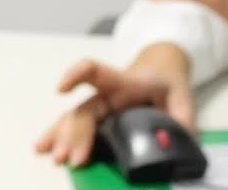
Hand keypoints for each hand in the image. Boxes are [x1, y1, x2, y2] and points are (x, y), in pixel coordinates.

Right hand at [35, 43, 194, 167]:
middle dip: (76, 134)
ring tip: (53, 155)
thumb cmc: (167, 84)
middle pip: (85, 110)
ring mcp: (99, 105)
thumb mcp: (183, 98)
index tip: (62, 88)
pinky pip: (74, 125)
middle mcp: (106, 94)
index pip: (98, 72)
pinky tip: (43, 147)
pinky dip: (58, 136)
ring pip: (74, 118)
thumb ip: (183, 120)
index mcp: (126, 83)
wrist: (160, 70)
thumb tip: (183, 143)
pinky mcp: (97, 117)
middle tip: (71, 158)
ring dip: (61, 137)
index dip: (78, 76)